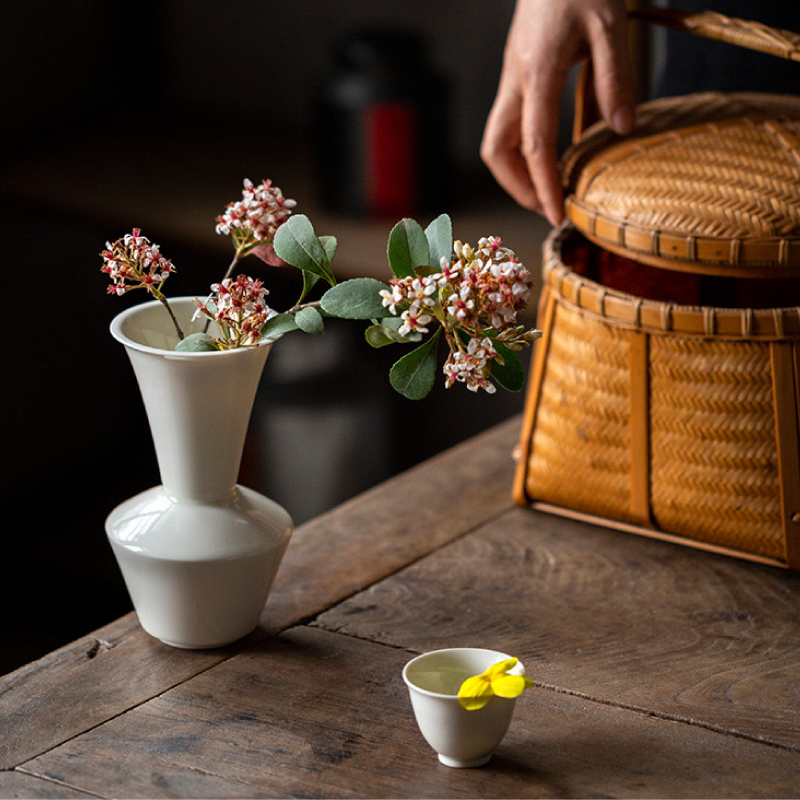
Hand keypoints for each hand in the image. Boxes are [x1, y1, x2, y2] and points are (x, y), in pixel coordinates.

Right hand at [481, 0, 634, 224]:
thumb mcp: (610, 24)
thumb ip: (614, 77)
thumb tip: (621, 127)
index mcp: (537, 72)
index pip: (534, 144)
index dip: (543, 185)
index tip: (556, 214)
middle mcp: (514, 81)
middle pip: (496, 150)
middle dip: (517, 186)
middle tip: (548, 206)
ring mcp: (511, 80)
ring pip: (496, 142)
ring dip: (515, 173)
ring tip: (548, 188)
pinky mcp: (515, 78)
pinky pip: (508, 127)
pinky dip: (522, 152)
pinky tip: (549, 157)